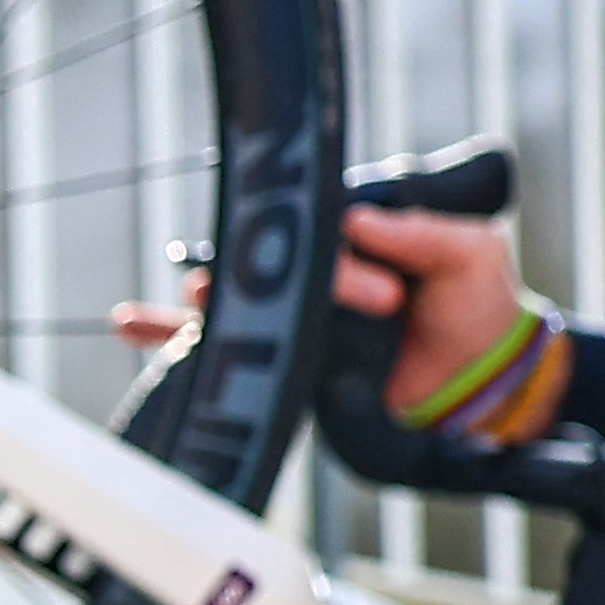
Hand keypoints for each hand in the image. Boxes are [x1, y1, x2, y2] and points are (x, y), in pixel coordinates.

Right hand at [107, 208, 529, 421]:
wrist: (477, 385)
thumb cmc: (477, 308)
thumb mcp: (471, 254)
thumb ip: (426, 233)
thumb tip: (355, 219)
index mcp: (355, 232)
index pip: (319, 224)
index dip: (337, 249)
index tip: (384, 291)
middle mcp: (312, 266)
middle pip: (264, 258)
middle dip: (274, 277)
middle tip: (340, 307)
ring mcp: (289, 309)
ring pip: (229, 292)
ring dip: (208, 294)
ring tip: (198, 297)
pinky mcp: (274, 352)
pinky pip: (205, 338)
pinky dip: (162, 330)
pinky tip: (126, 322)